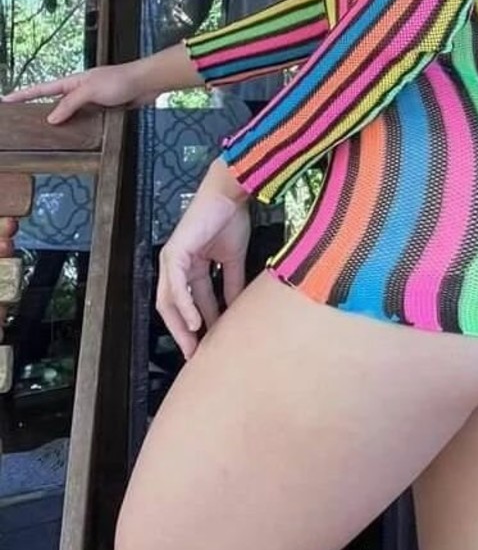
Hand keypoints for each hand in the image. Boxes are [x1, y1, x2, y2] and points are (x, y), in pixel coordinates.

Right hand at [1, 61, 155, 122]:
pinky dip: (79, 128)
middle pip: (54, 103)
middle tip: (22, 124)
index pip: (42, 89)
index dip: (23, 95)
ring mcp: (91, 101)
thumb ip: (70, 104)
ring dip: (61, 124)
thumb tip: (50, 118)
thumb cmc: (119, 81)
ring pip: (70, 114)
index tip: (5, 100)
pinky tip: (74, 138)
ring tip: (44, 137)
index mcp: (71, 82)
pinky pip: (86, 120)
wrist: (146, 82)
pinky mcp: (103, 109)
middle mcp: (79, 91)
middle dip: (38, 111)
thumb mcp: (90, 90)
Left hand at [157, 159, 249, 358]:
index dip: (199, 324)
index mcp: (190, 267)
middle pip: (173, 307)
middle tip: (196, 354)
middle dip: (184, 332)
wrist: (229, 195)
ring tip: (193, 344)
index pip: (191, 302)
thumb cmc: (230, 219)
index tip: (208, 345)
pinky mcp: (174, 254)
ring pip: (169, 301)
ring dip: (180, 325)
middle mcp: (176, 266)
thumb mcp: (233, 260)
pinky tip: (195, 321)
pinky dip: (184, 305)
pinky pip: (176, 286)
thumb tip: (237, 308)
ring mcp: (172, 260)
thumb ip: (232, 284)